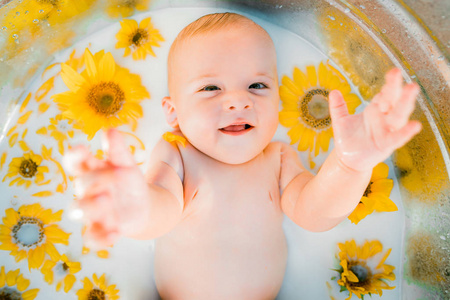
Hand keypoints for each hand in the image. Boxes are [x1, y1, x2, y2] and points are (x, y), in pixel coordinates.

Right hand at [64, 129, 150, 247]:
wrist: (144, 205)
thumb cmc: (129, 181)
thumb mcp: (127, 164)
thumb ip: (118, 150)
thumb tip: (110, 130)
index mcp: (91, 172)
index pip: (75, 162)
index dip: (74, 156)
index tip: (82, 148)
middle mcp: (88, 192)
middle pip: (81, 185)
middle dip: (94, 179)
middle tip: (116, 174)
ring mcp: (93, 212)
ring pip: (78, 211)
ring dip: (89, 206)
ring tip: (106, 199)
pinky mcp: (102, 229)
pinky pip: (92, 238)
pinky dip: (101, 238)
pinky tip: (116, 232)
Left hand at [329, 68, 421, 171]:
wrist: (348, 160)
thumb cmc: (348, 138)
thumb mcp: (340, 121)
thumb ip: (338, 107)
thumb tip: (333, 92)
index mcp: (376, 110)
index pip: (385, 94)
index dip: (390, 84)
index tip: (393, 72)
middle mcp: (384, 118)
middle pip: (393, 100)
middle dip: (397, 88)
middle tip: (399, 73)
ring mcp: (387, 131)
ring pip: (398, 115)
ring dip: (405, 103)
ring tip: (412, 89)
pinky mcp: (386, 145)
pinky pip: (397, 138)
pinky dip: (405, 132)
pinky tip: (415, 125)